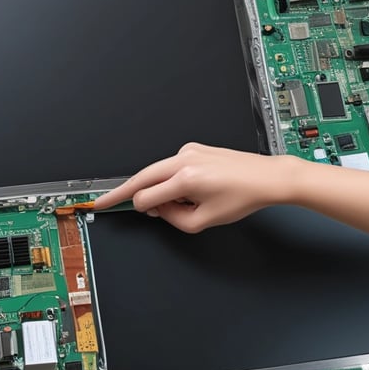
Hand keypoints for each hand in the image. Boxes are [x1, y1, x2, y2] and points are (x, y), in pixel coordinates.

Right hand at [93, 143, 293, 232]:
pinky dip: (171, 180)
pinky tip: (190, 193)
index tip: (118, 210)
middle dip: (123, 191)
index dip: (139, 208)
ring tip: (178, 206)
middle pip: (142, 176)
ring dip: (157, 188)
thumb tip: (156, 209)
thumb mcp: (204, 221)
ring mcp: (188, 151)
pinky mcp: (194, 148)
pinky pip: (171, 167)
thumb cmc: (242, 197)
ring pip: (157, 172)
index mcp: (185, 178)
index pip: (146, 196)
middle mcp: (184, 159)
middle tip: (103, 199)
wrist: (265, 177)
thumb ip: (173, 218)